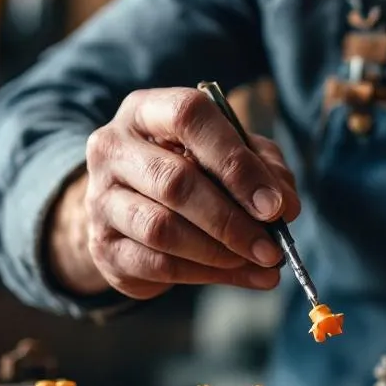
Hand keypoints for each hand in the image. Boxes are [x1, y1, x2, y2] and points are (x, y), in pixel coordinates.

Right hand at [82, 87, 301, 299]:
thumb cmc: (191, 171)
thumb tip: (284, 207)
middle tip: (272, 247)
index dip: (235, 161)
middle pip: (175, 182)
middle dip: (232, 220)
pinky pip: (157, 264)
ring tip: (259, 262)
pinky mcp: (103, 245)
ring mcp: (101, 198)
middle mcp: (113, 148)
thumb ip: (262, 168)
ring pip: (163, 229)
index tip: (273, 204)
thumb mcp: (230, 154)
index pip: (188, 117)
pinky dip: (205, 275)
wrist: (131, 212)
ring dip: (220, 252)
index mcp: (147, 111)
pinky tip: (237, 275)